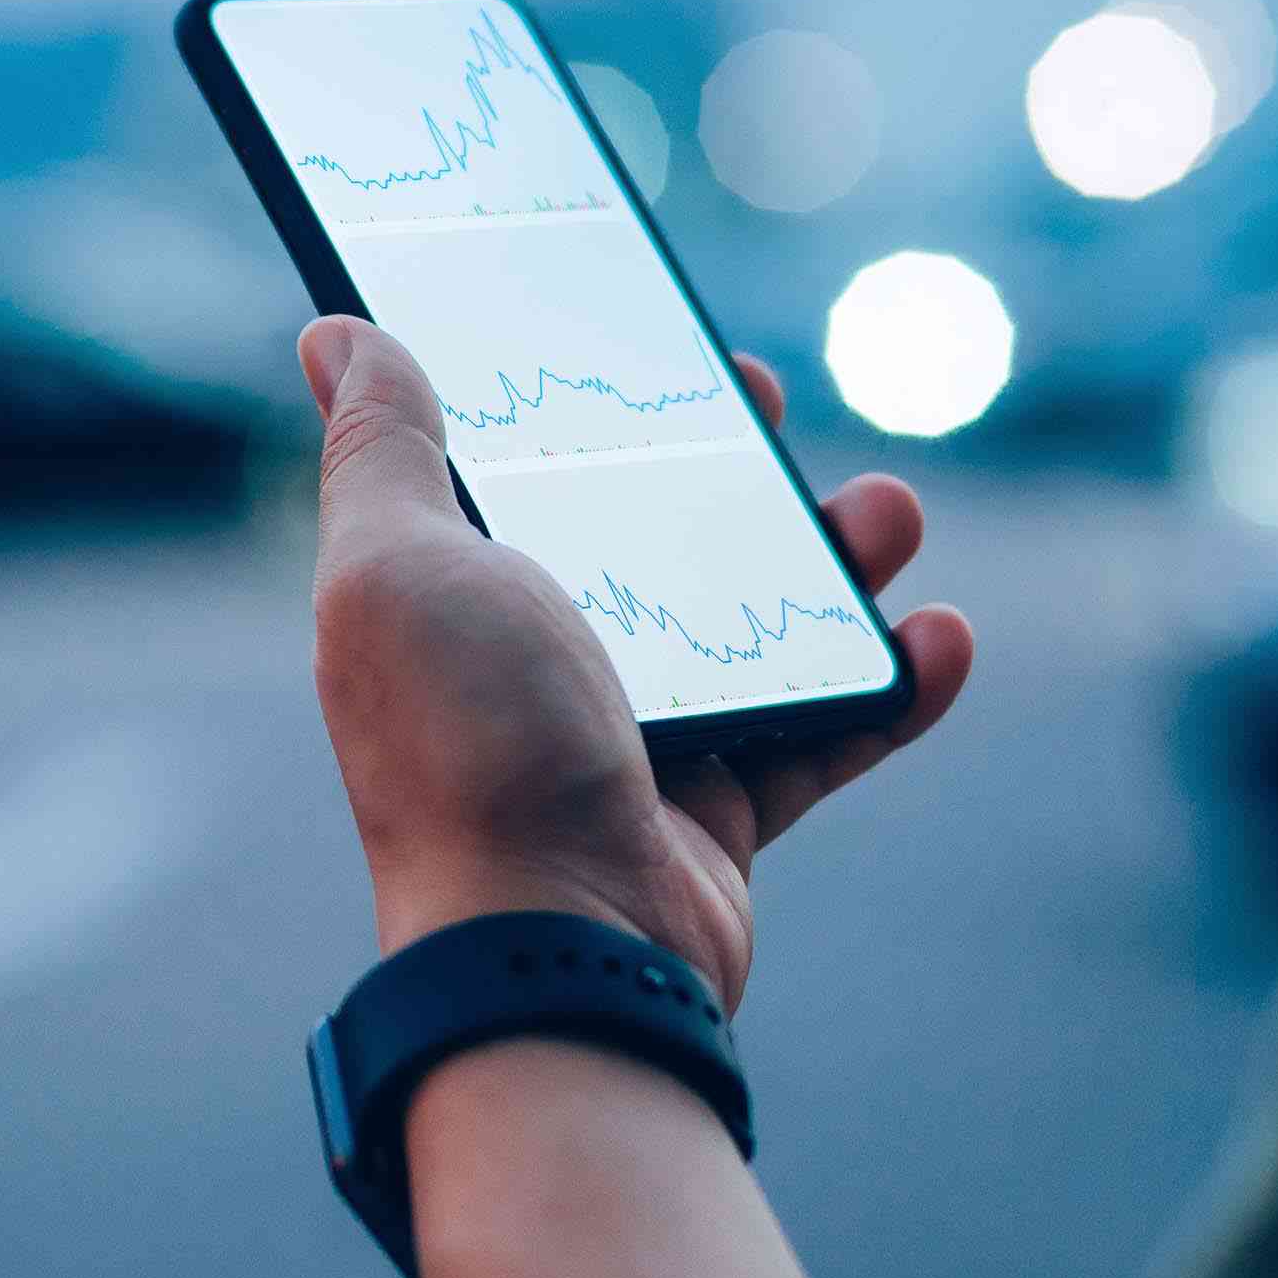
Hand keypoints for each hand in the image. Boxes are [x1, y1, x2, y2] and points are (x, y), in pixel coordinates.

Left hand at [299, 315, 972, 1008]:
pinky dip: (891, 686)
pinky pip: (824, 735)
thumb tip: (337, 333)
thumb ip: (382, 450)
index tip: (647, 335)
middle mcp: (535, 669)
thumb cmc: (466, 746)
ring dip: (833, 562)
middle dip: (722, 466)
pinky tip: (940, 636)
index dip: (577, 402)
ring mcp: (632, 746)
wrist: (554, 944)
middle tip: (767, 401)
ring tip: (888, 510)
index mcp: (453, 601)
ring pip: (754, 628)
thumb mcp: (398, 563)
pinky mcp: (718, 819)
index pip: (517, 474)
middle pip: (646, 538)